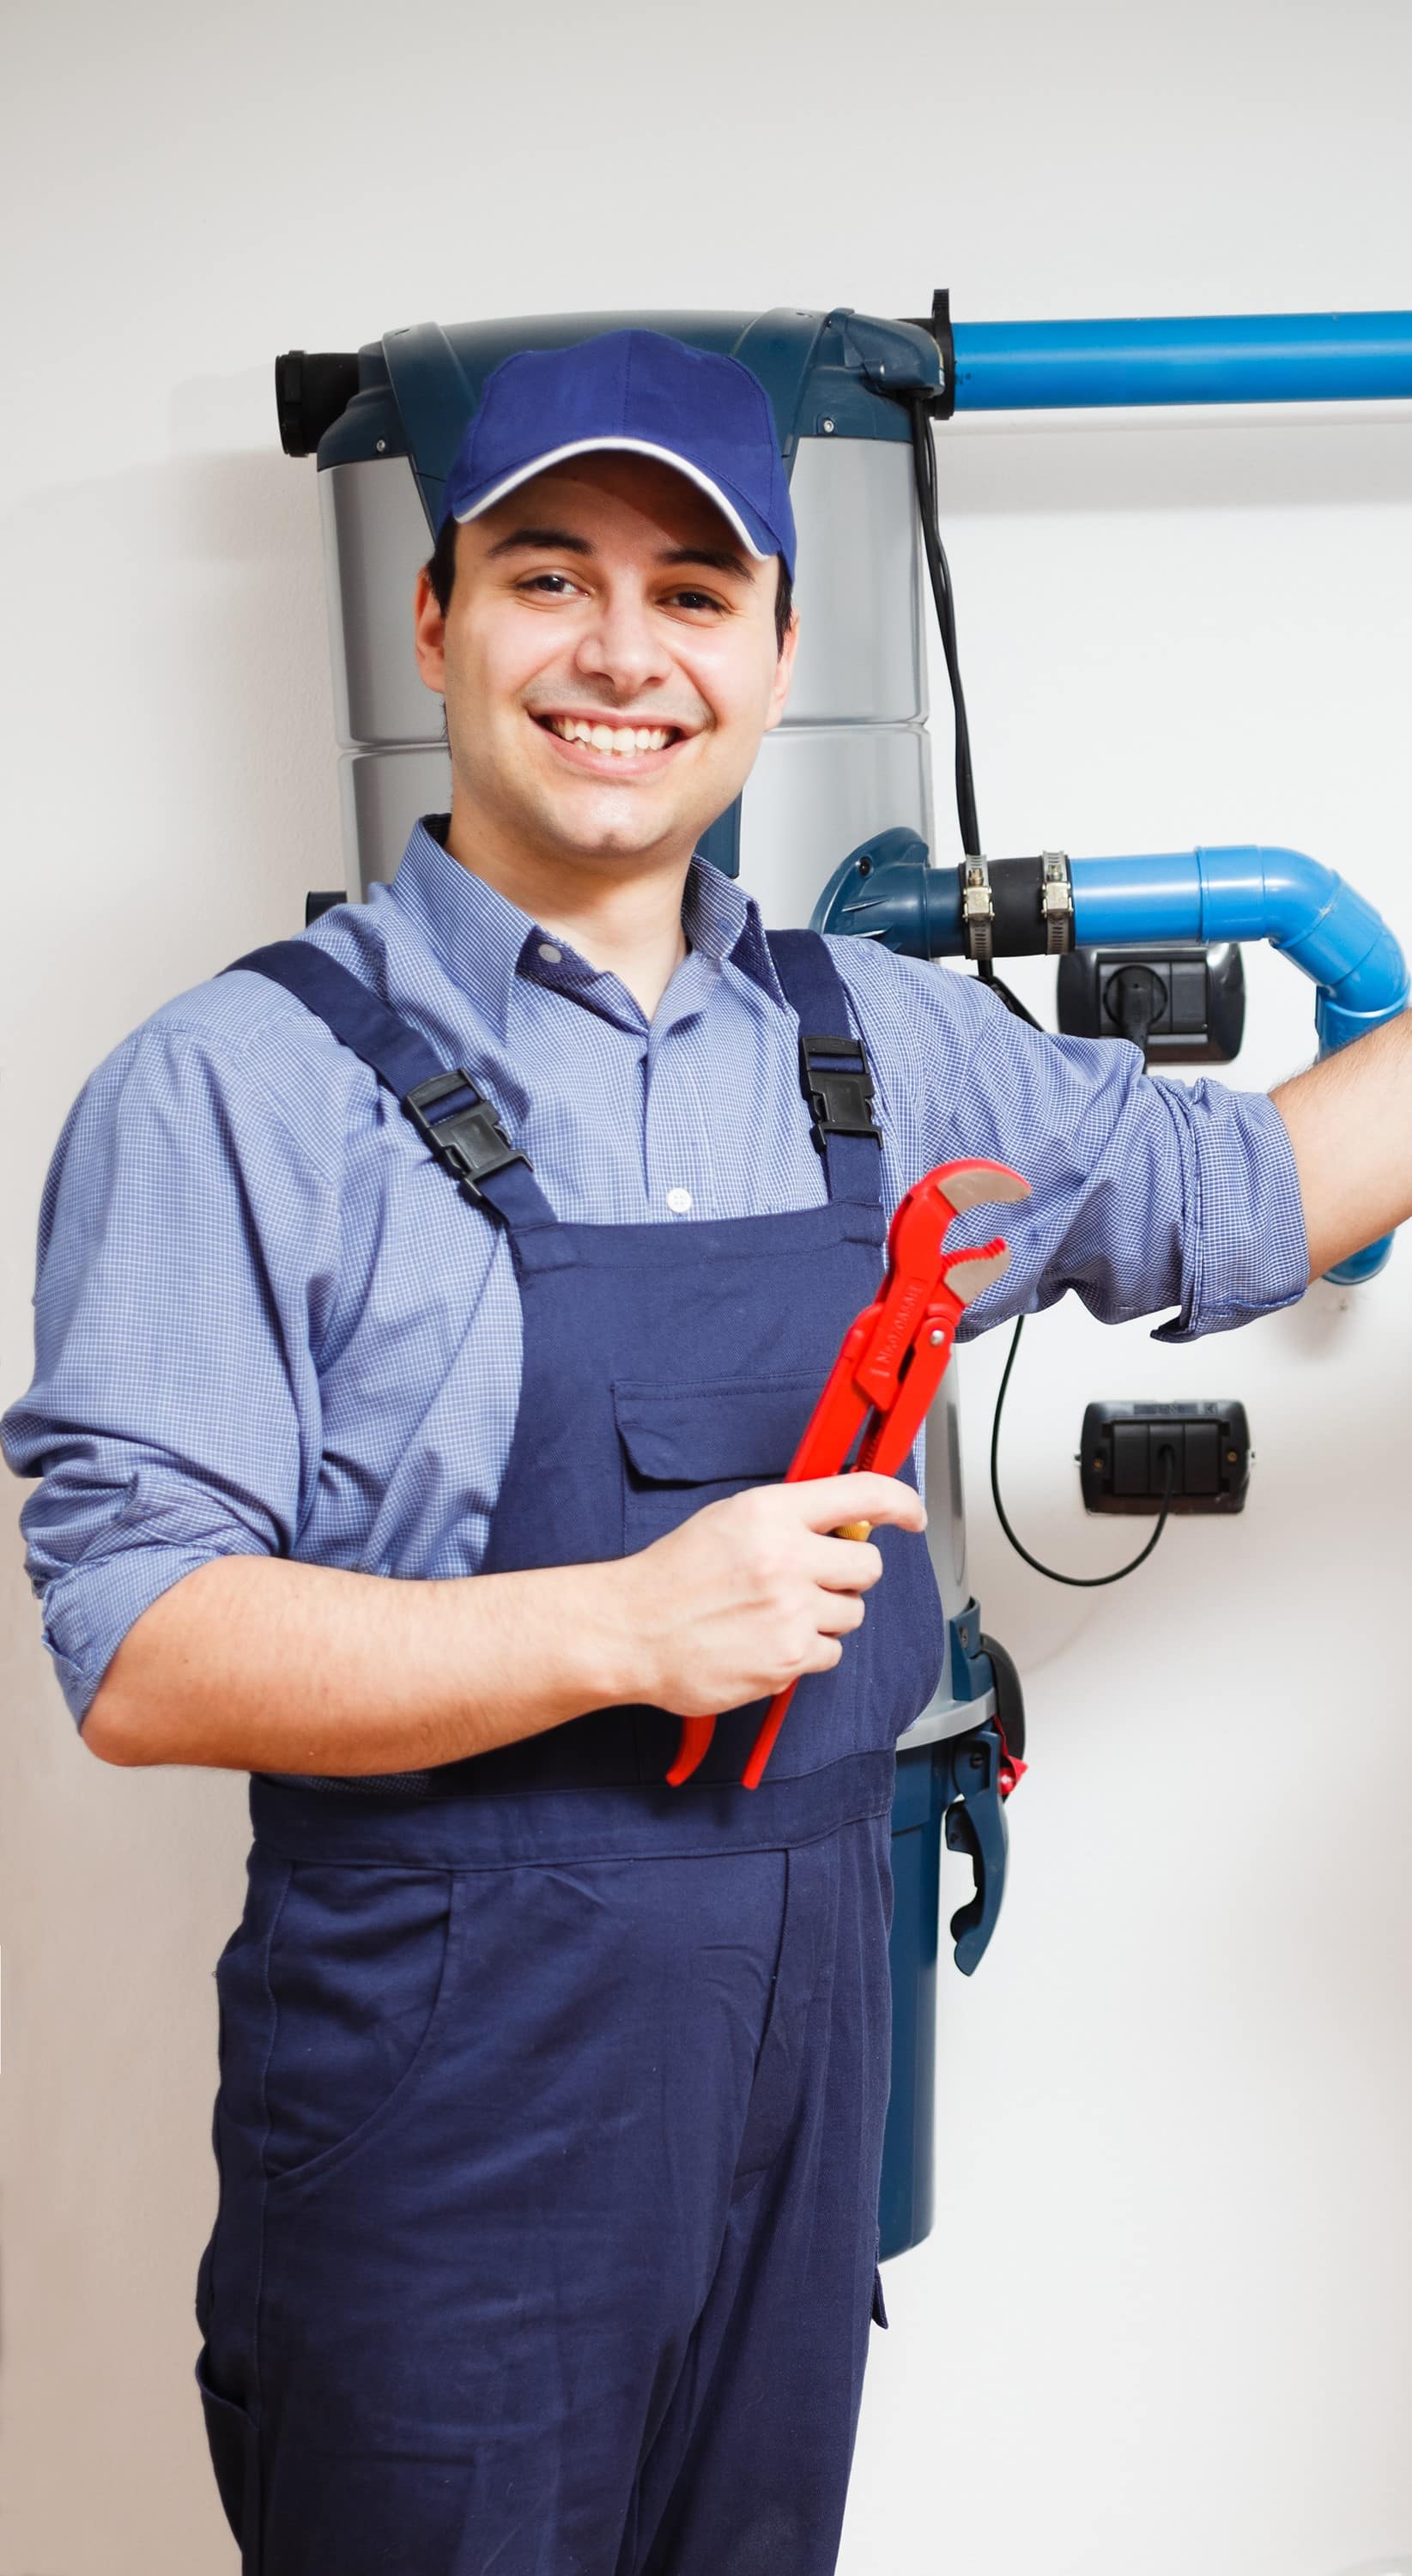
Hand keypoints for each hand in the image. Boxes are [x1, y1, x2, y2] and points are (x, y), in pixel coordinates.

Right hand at [612, 1474, 926, 1719]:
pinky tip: (768, 1641)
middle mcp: (785, 1557)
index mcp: (770, 1512)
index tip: (911, 1515)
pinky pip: (830, 1654)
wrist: (632, 1630)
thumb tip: (843, 1522)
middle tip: (813, 1580)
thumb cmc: (675, 1576)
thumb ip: (789, 1517)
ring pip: (851, 1614)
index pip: (862, 1495)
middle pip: (868, 1566)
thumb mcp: (730, 1519)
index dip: (900, 1503)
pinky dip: (806, 1652)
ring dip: (825, 1617)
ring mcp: (789, 1611)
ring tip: (776, 1614)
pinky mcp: (787, 1658)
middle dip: (848, 1575)